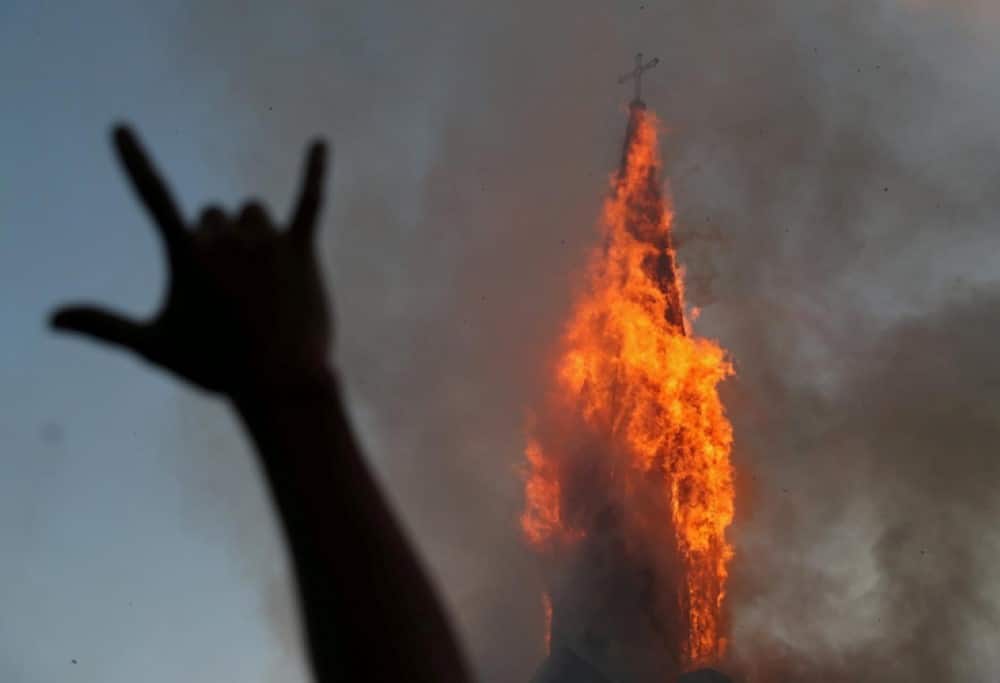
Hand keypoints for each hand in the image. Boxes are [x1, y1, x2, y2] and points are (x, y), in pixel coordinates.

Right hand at [52, 125, 331, 396]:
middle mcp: (225, 237)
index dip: (134, 161)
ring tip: (261, 283)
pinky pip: (310, 200)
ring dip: (253, 234)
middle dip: (216, 244)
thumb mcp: (152, 346)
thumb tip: (49, 319)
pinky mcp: (303, 250)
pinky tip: (320, 143)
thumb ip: (103, 325)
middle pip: (213, 216)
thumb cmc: (214, 367)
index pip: (152, 195)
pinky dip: (315, 171)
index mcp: (186, 254)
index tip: (121, 129)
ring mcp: (267, 241)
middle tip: (231, 296)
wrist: (280, 385)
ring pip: (253, 213)